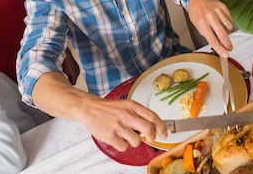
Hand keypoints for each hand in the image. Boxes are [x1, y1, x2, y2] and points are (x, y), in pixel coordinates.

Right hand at [31, 73, 166, 151]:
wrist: (88, 108)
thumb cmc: (107, 108)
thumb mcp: (125, 105)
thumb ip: (138, 114)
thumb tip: (153, 127)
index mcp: (132, 106)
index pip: (153, 116)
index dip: (161, 127)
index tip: (164, 133)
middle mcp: (126, 115)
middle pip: (148, 129)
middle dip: (152, 137)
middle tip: (149, 139)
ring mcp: (118, 126)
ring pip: (136, 141)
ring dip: (133, 141)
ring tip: (126, 136)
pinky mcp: (110, 136)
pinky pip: (124, 147)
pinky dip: (122, 145)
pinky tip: (117, 138)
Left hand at [187, 0, 233, 56]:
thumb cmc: (197, 13)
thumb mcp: (197, 25)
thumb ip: (207, 34)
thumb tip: (217, 44)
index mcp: (202, 22)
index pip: (212, 39)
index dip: (220, 48)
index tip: (225, 54)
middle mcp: (210, 16)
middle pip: (222, 34)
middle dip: (227, 44)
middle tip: (229, 49)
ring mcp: (218, 11)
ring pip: (228, 27)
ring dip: (227, 34)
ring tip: (223, 33)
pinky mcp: (223, 7)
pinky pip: (230, 20)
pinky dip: (228, 25)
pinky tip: (223, 25)